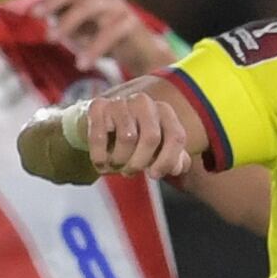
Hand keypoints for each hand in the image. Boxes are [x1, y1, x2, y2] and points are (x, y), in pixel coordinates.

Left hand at [22, 0, 170, 74]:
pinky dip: (93, 49)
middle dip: (53, 1)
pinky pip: (108, 34)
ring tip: (53, 40)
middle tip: (35, 16)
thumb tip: (37, 10)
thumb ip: (61, 17)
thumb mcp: (79, 27)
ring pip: (90, 7)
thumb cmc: (105, 38)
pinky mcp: (130, 23)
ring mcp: (118, 6)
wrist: (140, 52)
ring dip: (68, 23)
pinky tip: (81, 63)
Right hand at [83, 93, 198, 180]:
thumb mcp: (157, 151)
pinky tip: (101, 163)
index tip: (153, 175)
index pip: (176, 136)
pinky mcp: (98, 106)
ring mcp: (121, 102)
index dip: (167, 160)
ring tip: (115, 164)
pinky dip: (100, 157)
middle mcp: (144, 102)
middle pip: (151, 138)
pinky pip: (100, 137)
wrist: (101, 125)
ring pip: (127, 138)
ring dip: (119, 161)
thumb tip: (178, 167)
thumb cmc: (135, 141)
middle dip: (139, 162)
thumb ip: (174, 160)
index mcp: (164, 111)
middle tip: (129, 171)